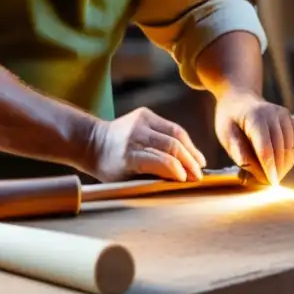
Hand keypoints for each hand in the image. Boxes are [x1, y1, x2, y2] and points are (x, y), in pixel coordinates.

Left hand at [85, 107, 206, 182]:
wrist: (94, 142)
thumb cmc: (110, 168)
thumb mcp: (126, 180)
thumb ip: (152, 178)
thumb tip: (182, 179)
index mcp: (127, 155)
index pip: (160, 161)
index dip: (178, 171)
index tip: (189, 181)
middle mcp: (135, 134)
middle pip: (172, 145)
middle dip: (189, 161)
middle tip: (199, 176)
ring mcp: (140, 120)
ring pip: (176, 132)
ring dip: (191, 149)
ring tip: (200, 164)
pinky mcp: (145, 113)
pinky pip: (171, 127)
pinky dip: (183, 140)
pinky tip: (191, 152)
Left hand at [214, 89, 293, 185]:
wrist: (239, 97)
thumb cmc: (230, 118)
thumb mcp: (225, 134)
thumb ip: (238, 152)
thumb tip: (254, 171)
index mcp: (254, 117)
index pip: (265, 148)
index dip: (269, 168)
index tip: (271, 184)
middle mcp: (273, 114)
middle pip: (280, 149)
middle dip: (276, 169)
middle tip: (267, 182)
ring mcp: (284, 115)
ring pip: (291, 147)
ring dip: (284, 164)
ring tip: (271, 171)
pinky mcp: (291, 119)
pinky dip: (292, 152)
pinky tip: (280, 157)